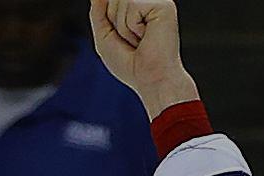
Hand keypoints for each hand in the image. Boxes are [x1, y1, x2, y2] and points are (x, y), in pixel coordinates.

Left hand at [89, 0, 199, 118]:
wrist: (151, 80)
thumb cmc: (131, 65)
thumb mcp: (105, 36)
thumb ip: (99, 11)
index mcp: (139, 7)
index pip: (109, 0)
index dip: (109, 19)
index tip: (126, 40)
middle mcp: (150, 1)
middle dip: (115, 22)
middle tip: (133, 41)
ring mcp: (158, 2)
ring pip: (121, 0)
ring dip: (124, 26)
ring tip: (140, 40)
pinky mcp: (164, 5)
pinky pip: (132, 3)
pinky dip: (132, 25)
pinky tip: (147, 36)